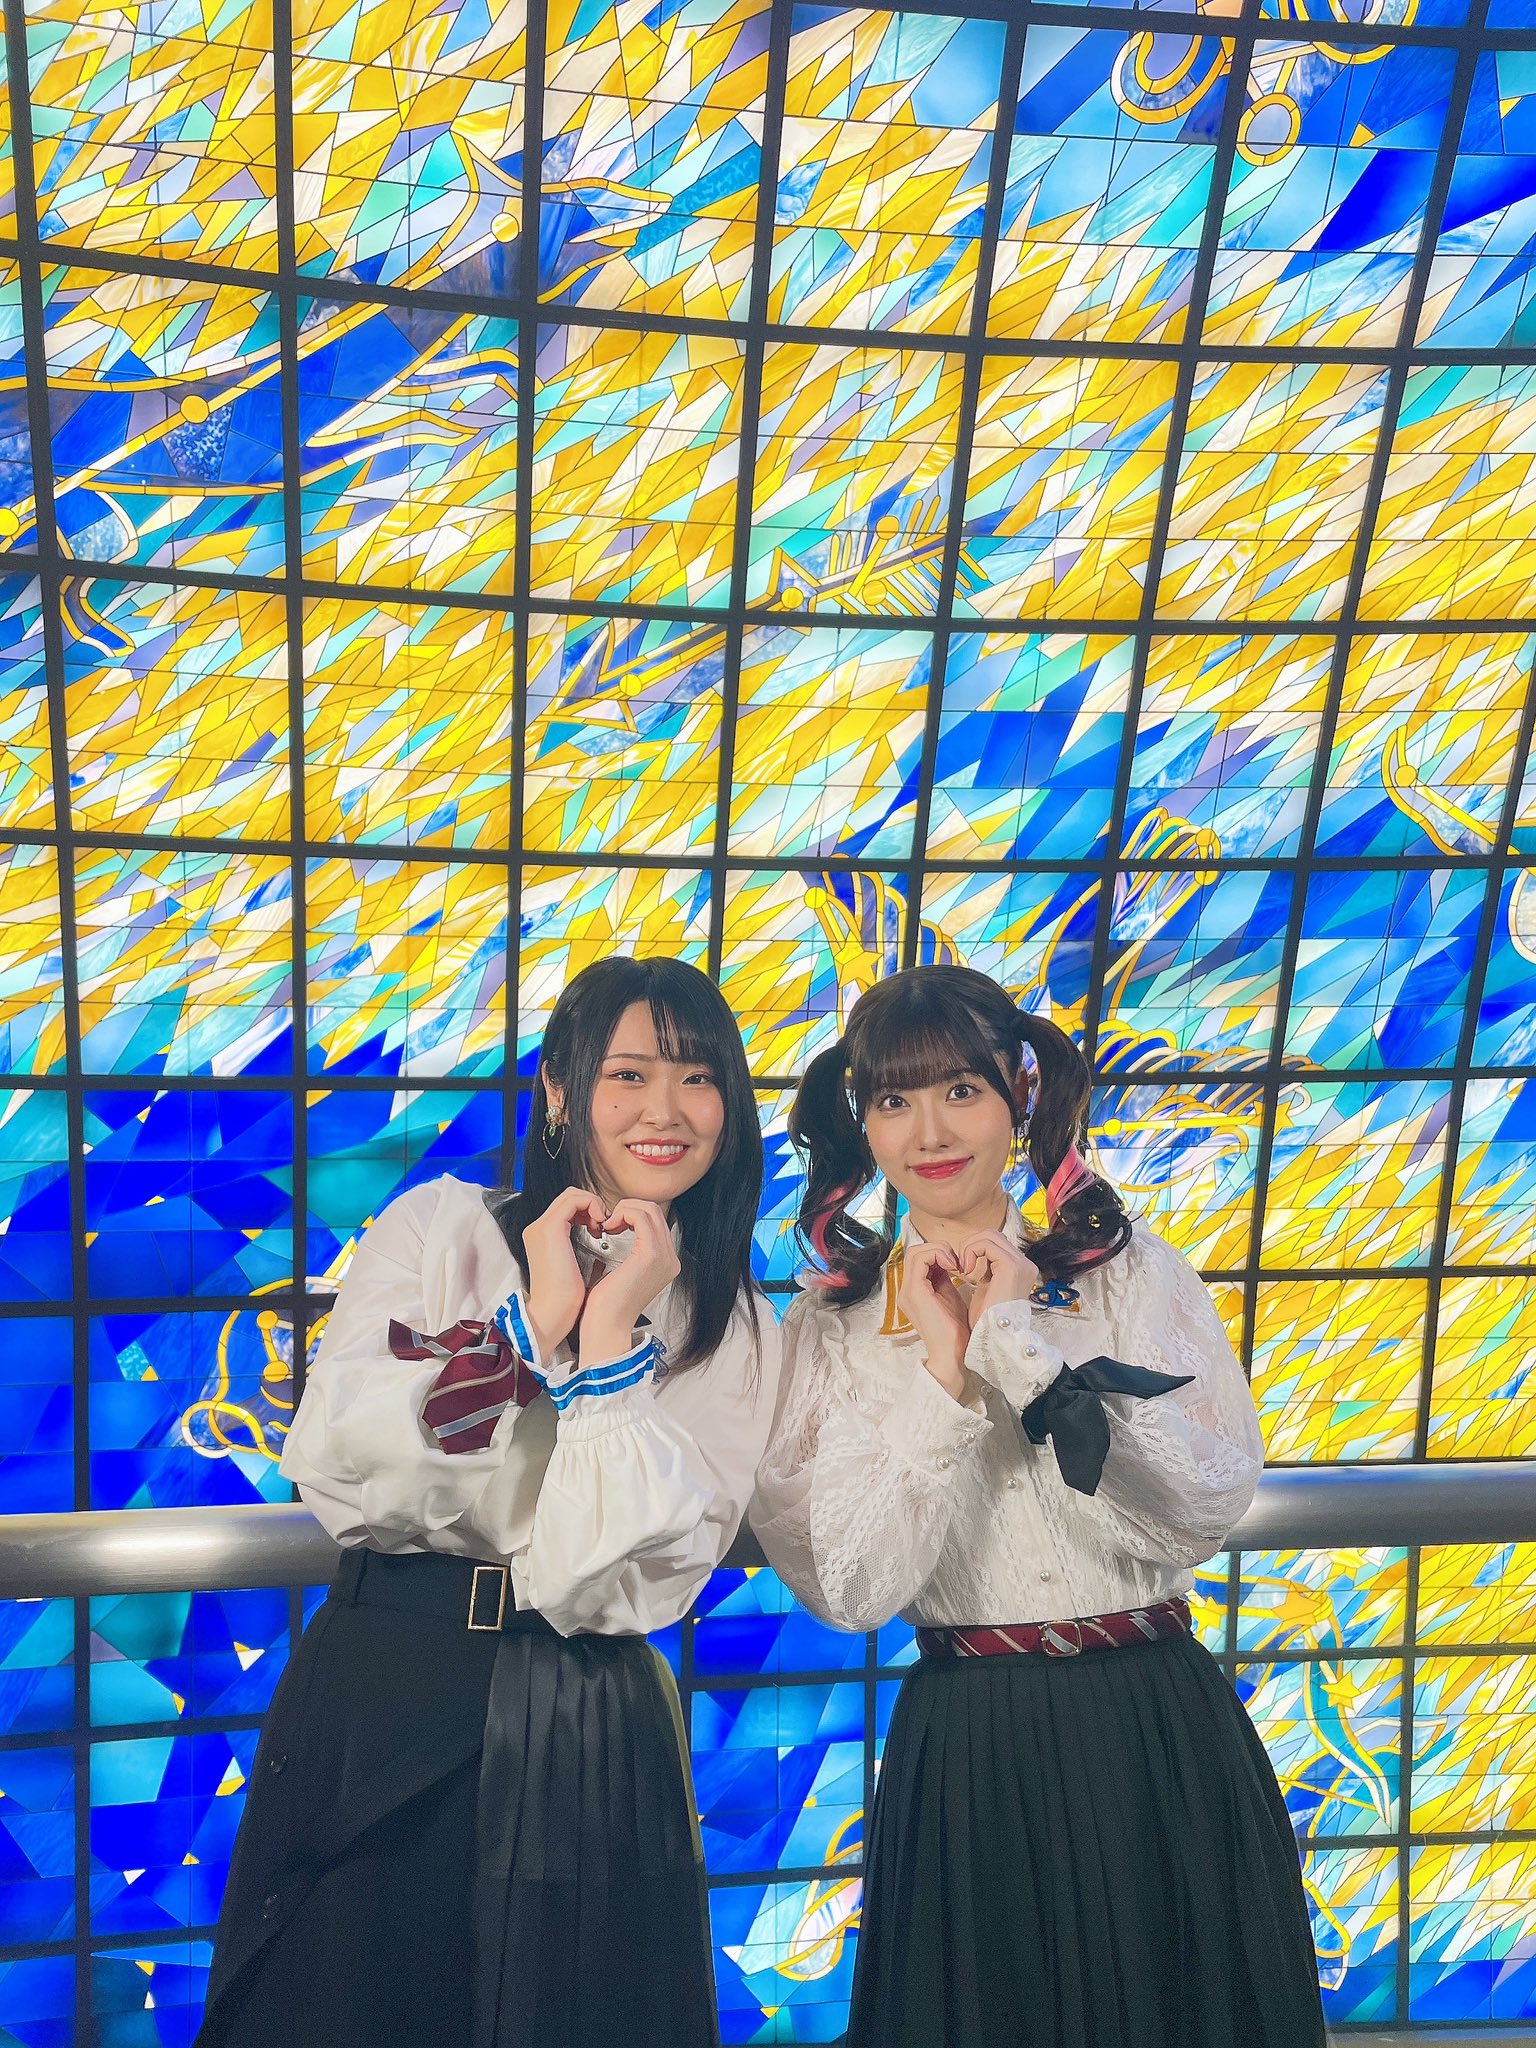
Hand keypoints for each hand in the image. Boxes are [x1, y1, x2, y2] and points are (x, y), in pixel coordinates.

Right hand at [522, 1187, 606, 1360]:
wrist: (553, 1314)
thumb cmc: (567, 1299)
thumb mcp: (574, 1266)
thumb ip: (580, 1246)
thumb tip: (602, 1237)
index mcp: (543, 1236)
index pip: (568, 1207)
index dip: (589, 1210)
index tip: (605, 1228)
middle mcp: (538, 1227)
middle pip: (569, 1197)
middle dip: (593, 1205)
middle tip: (608, 1224)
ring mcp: (542, 1227)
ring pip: (572, 1194)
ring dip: (593, 1204)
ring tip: (605, 1225)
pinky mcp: (550, 1230)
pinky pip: (574, 1201)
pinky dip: (592, 1206)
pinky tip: (602, 1224)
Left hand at [579, 1199, 680, 1365]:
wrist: (606, 1326)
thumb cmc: (608, 1304)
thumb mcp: (624, 1270)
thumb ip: (631, 1251)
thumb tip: (621, 1229)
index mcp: (665, 1262)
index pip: (655, 1221)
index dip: (632, 1214)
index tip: (611, 1224)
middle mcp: (670, 1259)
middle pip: (655, 1211)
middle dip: (629, 1208)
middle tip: (609, 1221)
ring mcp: (664, 1256)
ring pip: (649, 1209)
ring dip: (625, 1209)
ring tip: (608, 1223)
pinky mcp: (651, 1255)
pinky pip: (640, 1217)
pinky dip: (623, 1214)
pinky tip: (609, 1226)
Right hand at [898, 1243, 969, 1397]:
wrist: (953, 1354)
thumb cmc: (955, 1331)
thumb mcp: (949, 1296)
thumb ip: (944, 1278)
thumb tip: (949, 1260)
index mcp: (914, 1291)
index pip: (919, 1258)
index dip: (939, 1253)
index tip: (958, 1263)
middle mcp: (906, 1289)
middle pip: (914, 1252)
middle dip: (938, 1248)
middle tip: (957, 1261)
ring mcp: (908, 1291)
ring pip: (915, 1252)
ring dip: (939, 1250)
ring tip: (956, 1263)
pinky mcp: (915, 1292)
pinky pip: (921, 1260)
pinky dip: (938, 1256)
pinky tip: (954, 1266)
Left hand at [959, 1230, 1036, 1329]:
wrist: (991, 1338)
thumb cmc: (985, 1320)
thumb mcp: (986, 1288)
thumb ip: (985, 1269)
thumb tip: (972, 1254)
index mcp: (1021, 1269)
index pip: (996, 1243)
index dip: (975, 1249)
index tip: (962, 1267)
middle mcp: (1025, 1264)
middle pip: (993, 1235)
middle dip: (971, 1245)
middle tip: (960, 1265)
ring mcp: (1021, 1264)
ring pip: (989, 1235)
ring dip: (969, 1247)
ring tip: (962, 1268)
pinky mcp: (1011, 1267)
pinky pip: (985, 1244)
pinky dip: (971, 1251)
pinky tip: (965, 1270)